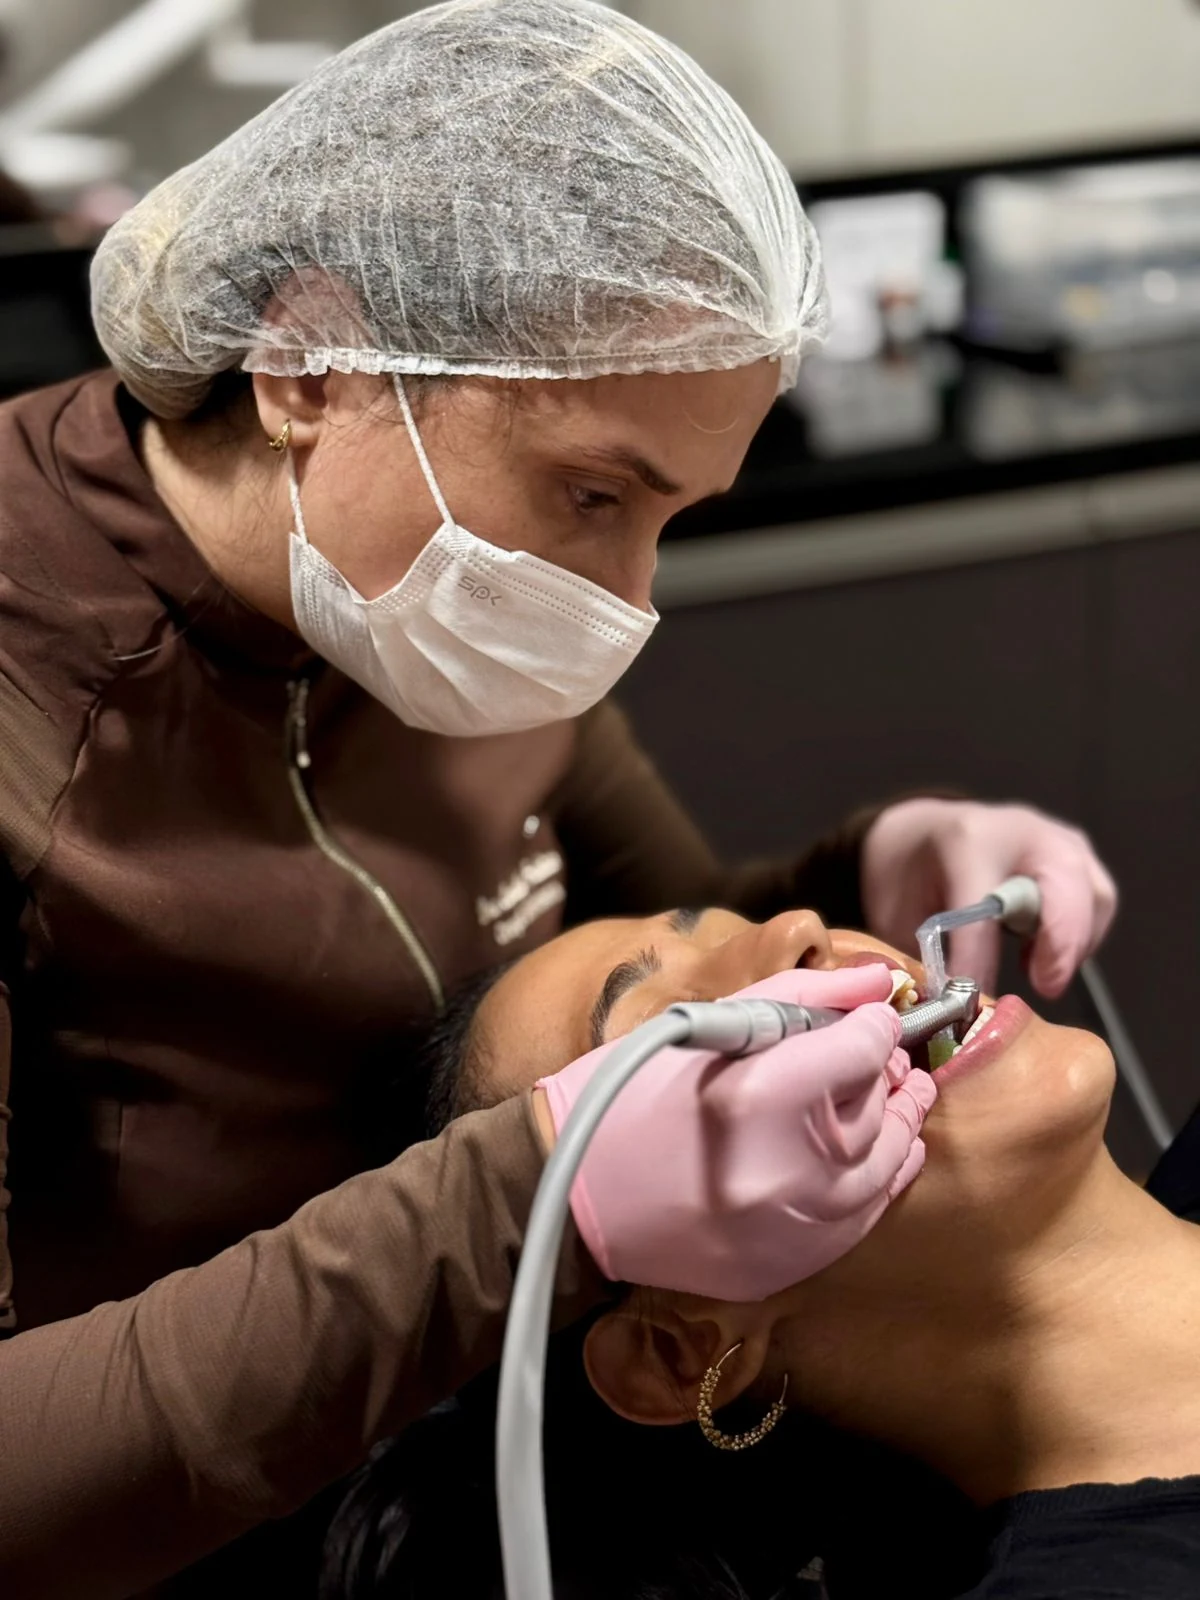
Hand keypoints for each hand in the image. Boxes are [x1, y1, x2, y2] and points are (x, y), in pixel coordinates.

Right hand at [537, 965, 935, 1301]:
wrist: (572, 1194)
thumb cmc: (630, 1094)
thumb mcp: (707, 1027)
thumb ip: (802, 996)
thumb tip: (877, 980)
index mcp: (759, 1096)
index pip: (863, 1047)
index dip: (872, 1024)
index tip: (869, 1016)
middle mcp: (787, 1169)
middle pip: (875, 1105)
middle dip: (878, 1073)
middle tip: (874, 1055)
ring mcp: (793, 1231)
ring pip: (883, 1168)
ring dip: (894, 1125)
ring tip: (894, 1095)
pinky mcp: (789, 1270)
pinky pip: (859, 1220)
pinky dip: (870, 1181)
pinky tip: (866, 1153)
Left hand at [862, 798, 1116, 998]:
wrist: (922, 831)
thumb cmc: (910, 875)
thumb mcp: (896, 910)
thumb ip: (920, 952)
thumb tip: (942, 1009)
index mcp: (968, 840)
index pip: (982, 907)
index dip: (979, 959)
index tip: (971, 1003)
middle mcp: (1023, 831)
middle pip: (1064, 884)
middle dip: (1061, 943)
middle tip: (1043, 988)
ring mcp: (1058, 839)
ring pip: (1093, 894)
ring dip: (1074, 944)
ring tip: (1038, 975)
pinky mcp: (1080, 856)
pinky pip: (1098, 901)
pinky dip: (1081, 936)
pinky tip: (1043, 957)